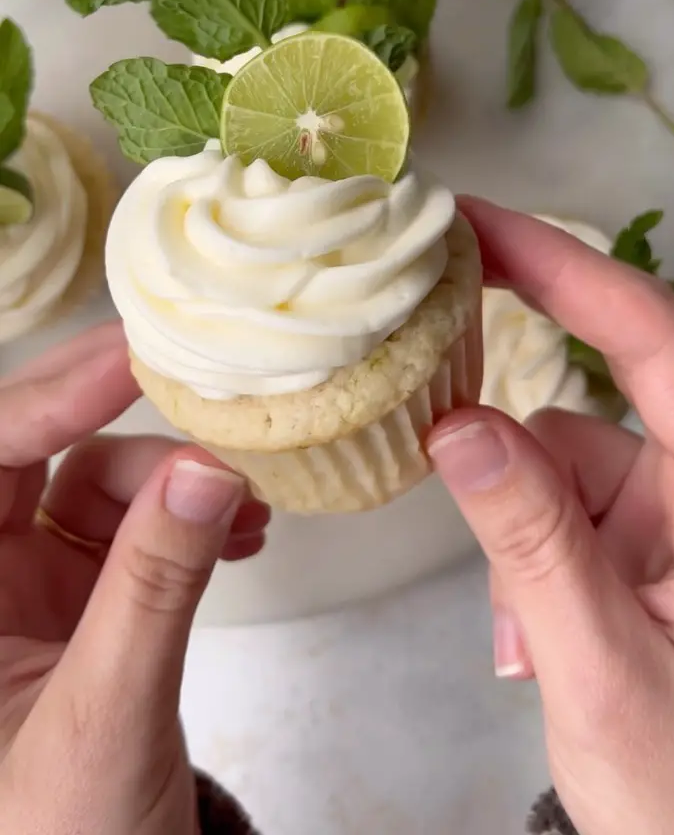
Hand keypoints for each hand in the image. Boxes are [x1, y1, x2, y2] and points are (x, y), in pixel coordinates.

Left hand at [0, 324, 269, 834]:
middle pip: (28, 455)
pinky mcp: (80, 605)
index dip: (44, 399)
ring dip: (168, 479)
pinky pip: (131, 530)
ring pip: (89, 484)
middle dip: (109, 415)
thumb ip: (154, 588)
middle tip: (186, 374)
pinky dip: (185, 520)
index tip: (128, 358)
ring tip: (243, 497)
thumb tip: (207, 466)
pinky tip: (242, 532)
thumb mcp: (105, 719)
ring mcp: (25, 591)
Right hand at [429, 199, 673, 834]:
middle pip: (598, 397)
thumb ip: (533, 547)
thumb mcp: (607, 676)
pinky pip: (567, 510)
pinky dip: (531, 558)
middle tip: (432, 388)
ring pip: (567, 463)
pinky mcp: (651, 546)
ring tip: (523, 638)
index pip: (657, 341)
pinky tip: (531, 640)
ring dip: (521, 530)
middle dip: (518, 430)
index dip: (568, 267)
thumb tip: (458, 425)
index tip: (479, 225)